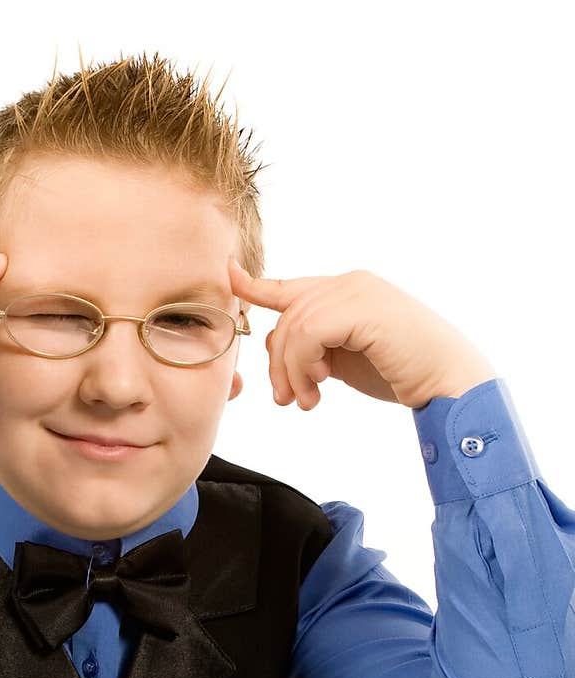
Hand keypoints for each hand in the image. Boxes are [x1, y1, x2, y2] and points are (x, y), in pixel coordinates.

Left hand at [228, 261, 496, 409]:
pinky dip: (304, 364)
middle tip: (289, 400)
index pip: (290, 287)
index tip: (229, 276)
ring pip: (293, 327)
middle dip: (279, 364)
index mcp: (347, 290)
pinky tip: (319, 387)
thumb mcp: (345, 358)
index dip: (256, 285)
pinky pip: (308, 332)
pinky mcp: (362, 308)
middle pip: (286, 317)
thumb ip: (313, 346)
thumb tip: (275, 348)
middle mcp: (350, 282)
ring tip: (308, 401)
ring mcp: (357, 291)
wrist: (448, 381)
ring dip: (292, 372)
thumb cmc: (403, 372)